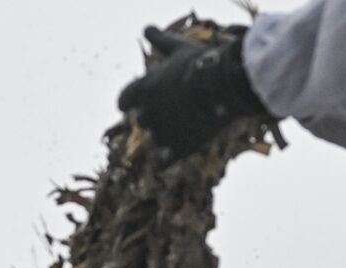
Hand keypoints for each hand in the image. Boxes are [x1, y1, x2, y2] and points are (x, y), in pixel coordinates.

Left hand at [117, 25, 267, 160]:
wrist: (222, 87)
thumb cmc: (199, 63)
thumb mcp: (178, 47)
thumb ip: (159, 40)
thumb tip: (146, 28)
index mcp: (142, 90)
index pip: (123, 100)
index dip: (131, 100)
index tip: (139, 99)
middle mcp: (146, 114)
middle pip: (142, 119)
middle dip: (155, 114)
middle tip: (175, 106)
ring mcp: (161, 134)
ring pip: (156, 139)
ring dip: (166, 134)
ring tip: (187, 123)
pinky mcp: (177, 149)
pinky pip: (163, 162)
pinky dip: (168, 157)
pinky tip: (179, 149)